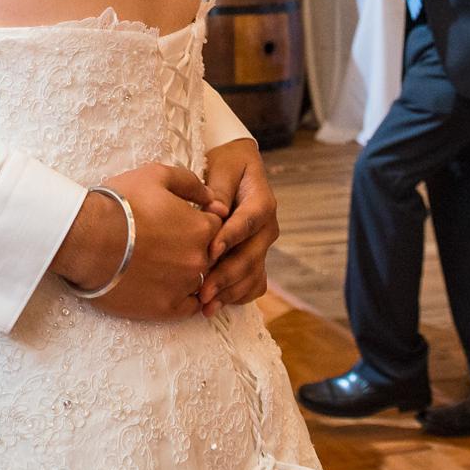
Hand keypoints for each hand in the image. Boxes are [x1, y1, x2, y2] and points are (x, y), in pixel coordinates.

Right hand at [64, 161, 225, 321]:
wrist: (88, 240)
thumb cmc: (120, 203)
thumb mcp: (156, 175)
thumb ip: (191, 183)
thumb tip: (212, 196)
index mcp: (201, 228)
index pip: (217, 226)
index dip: (199, 222)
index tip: (179, 222)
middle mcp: (199, 259)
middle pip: (210, 255)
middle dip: (194, 248)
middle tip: (167, 243)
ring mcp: (183, 286)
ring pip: (200, 281)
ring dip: (187, 273)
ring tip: (162, 266)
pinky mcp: (165, 308)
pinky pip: (188, 308)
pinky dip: (182, 298)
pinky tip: (166, 287)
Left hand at [199, 139, 278, 312]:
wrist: (235, 167)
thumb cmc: (225, 164)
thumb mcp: (221, 166)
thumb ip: (218, 189)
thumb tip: (215, 211)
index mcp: (262, 201)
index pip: (248, 222)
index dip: (231, 238)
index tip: (210, 252)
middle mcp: (267, 227)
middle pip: (251, 256)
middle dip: (226, 275)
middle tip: (202, 291)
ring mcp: (263, 246)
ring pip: (253, 275)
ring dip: (230, 292)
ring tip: (206, 306)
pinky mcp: (256, 258)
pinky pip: (254, 284)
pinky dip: (238, 296)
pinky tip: (217, 304)